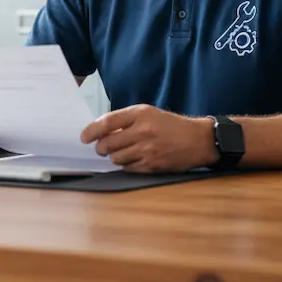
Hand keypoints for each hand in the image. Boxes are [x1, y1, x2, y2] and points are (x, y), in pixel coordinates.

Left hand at [80, 105, 215, 173]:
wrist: (197, 140)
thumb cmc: (171, 125)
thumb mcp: (149, 113)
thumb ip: (126, 120)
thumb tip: (101, 131)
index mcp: (140, 114)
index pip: (107, 122)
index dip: (91, 131)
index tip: (84, 137)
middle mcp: (142, 131)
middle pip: (107, 144)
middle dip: (101, 148)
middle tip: (102, 148)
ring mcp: (147, 150)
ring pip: (116, 158)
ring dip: (114, 157)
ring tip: (122, 153)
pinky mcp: (152, 166)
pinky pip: (128, 168)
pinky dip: (126, 165)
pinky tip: (133, 159)